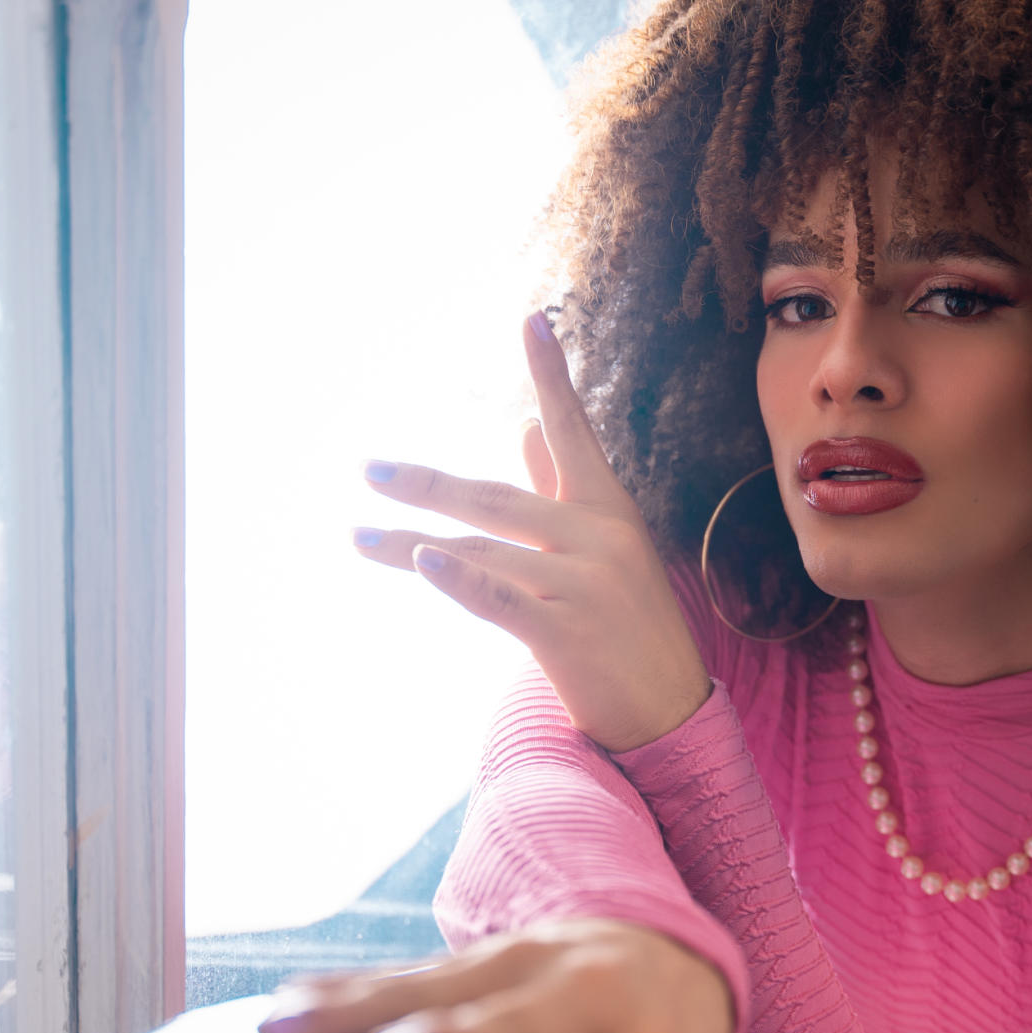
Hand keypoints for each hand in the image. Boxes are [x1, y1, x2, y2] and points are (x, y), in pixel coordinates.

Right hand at [256, 919, 732, 1032]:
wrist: (676, 965)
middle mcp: (590, 996)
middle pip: (521, 1023)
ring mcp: (525, 964)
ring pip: (442, 989)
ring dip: (364, 1011)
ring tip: (292, 1031)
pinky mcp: (473, 956)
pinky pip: (404, 974)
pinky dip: (345, 991)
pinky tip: (287, 1006)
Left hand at [352, 311, 710, 752]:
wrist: (671, 714)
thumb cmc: (631, 627)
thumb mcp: (606, 548)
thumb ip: (562, 485)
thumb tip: (529, 423)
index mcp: (609, 510)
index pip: (574, 431)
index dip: (551, 374)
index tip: (531, 318)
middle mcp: (600, 538)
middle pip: (496, 499)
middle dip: (427, 485)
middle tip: (370, 470)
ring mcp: (586, 585)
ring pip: (481, 550)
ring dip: (411, 544)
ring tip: (360, 537)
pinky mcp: (568, 633)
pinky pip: (500, 598)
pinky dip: (459, 579)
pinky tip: (422, 558)